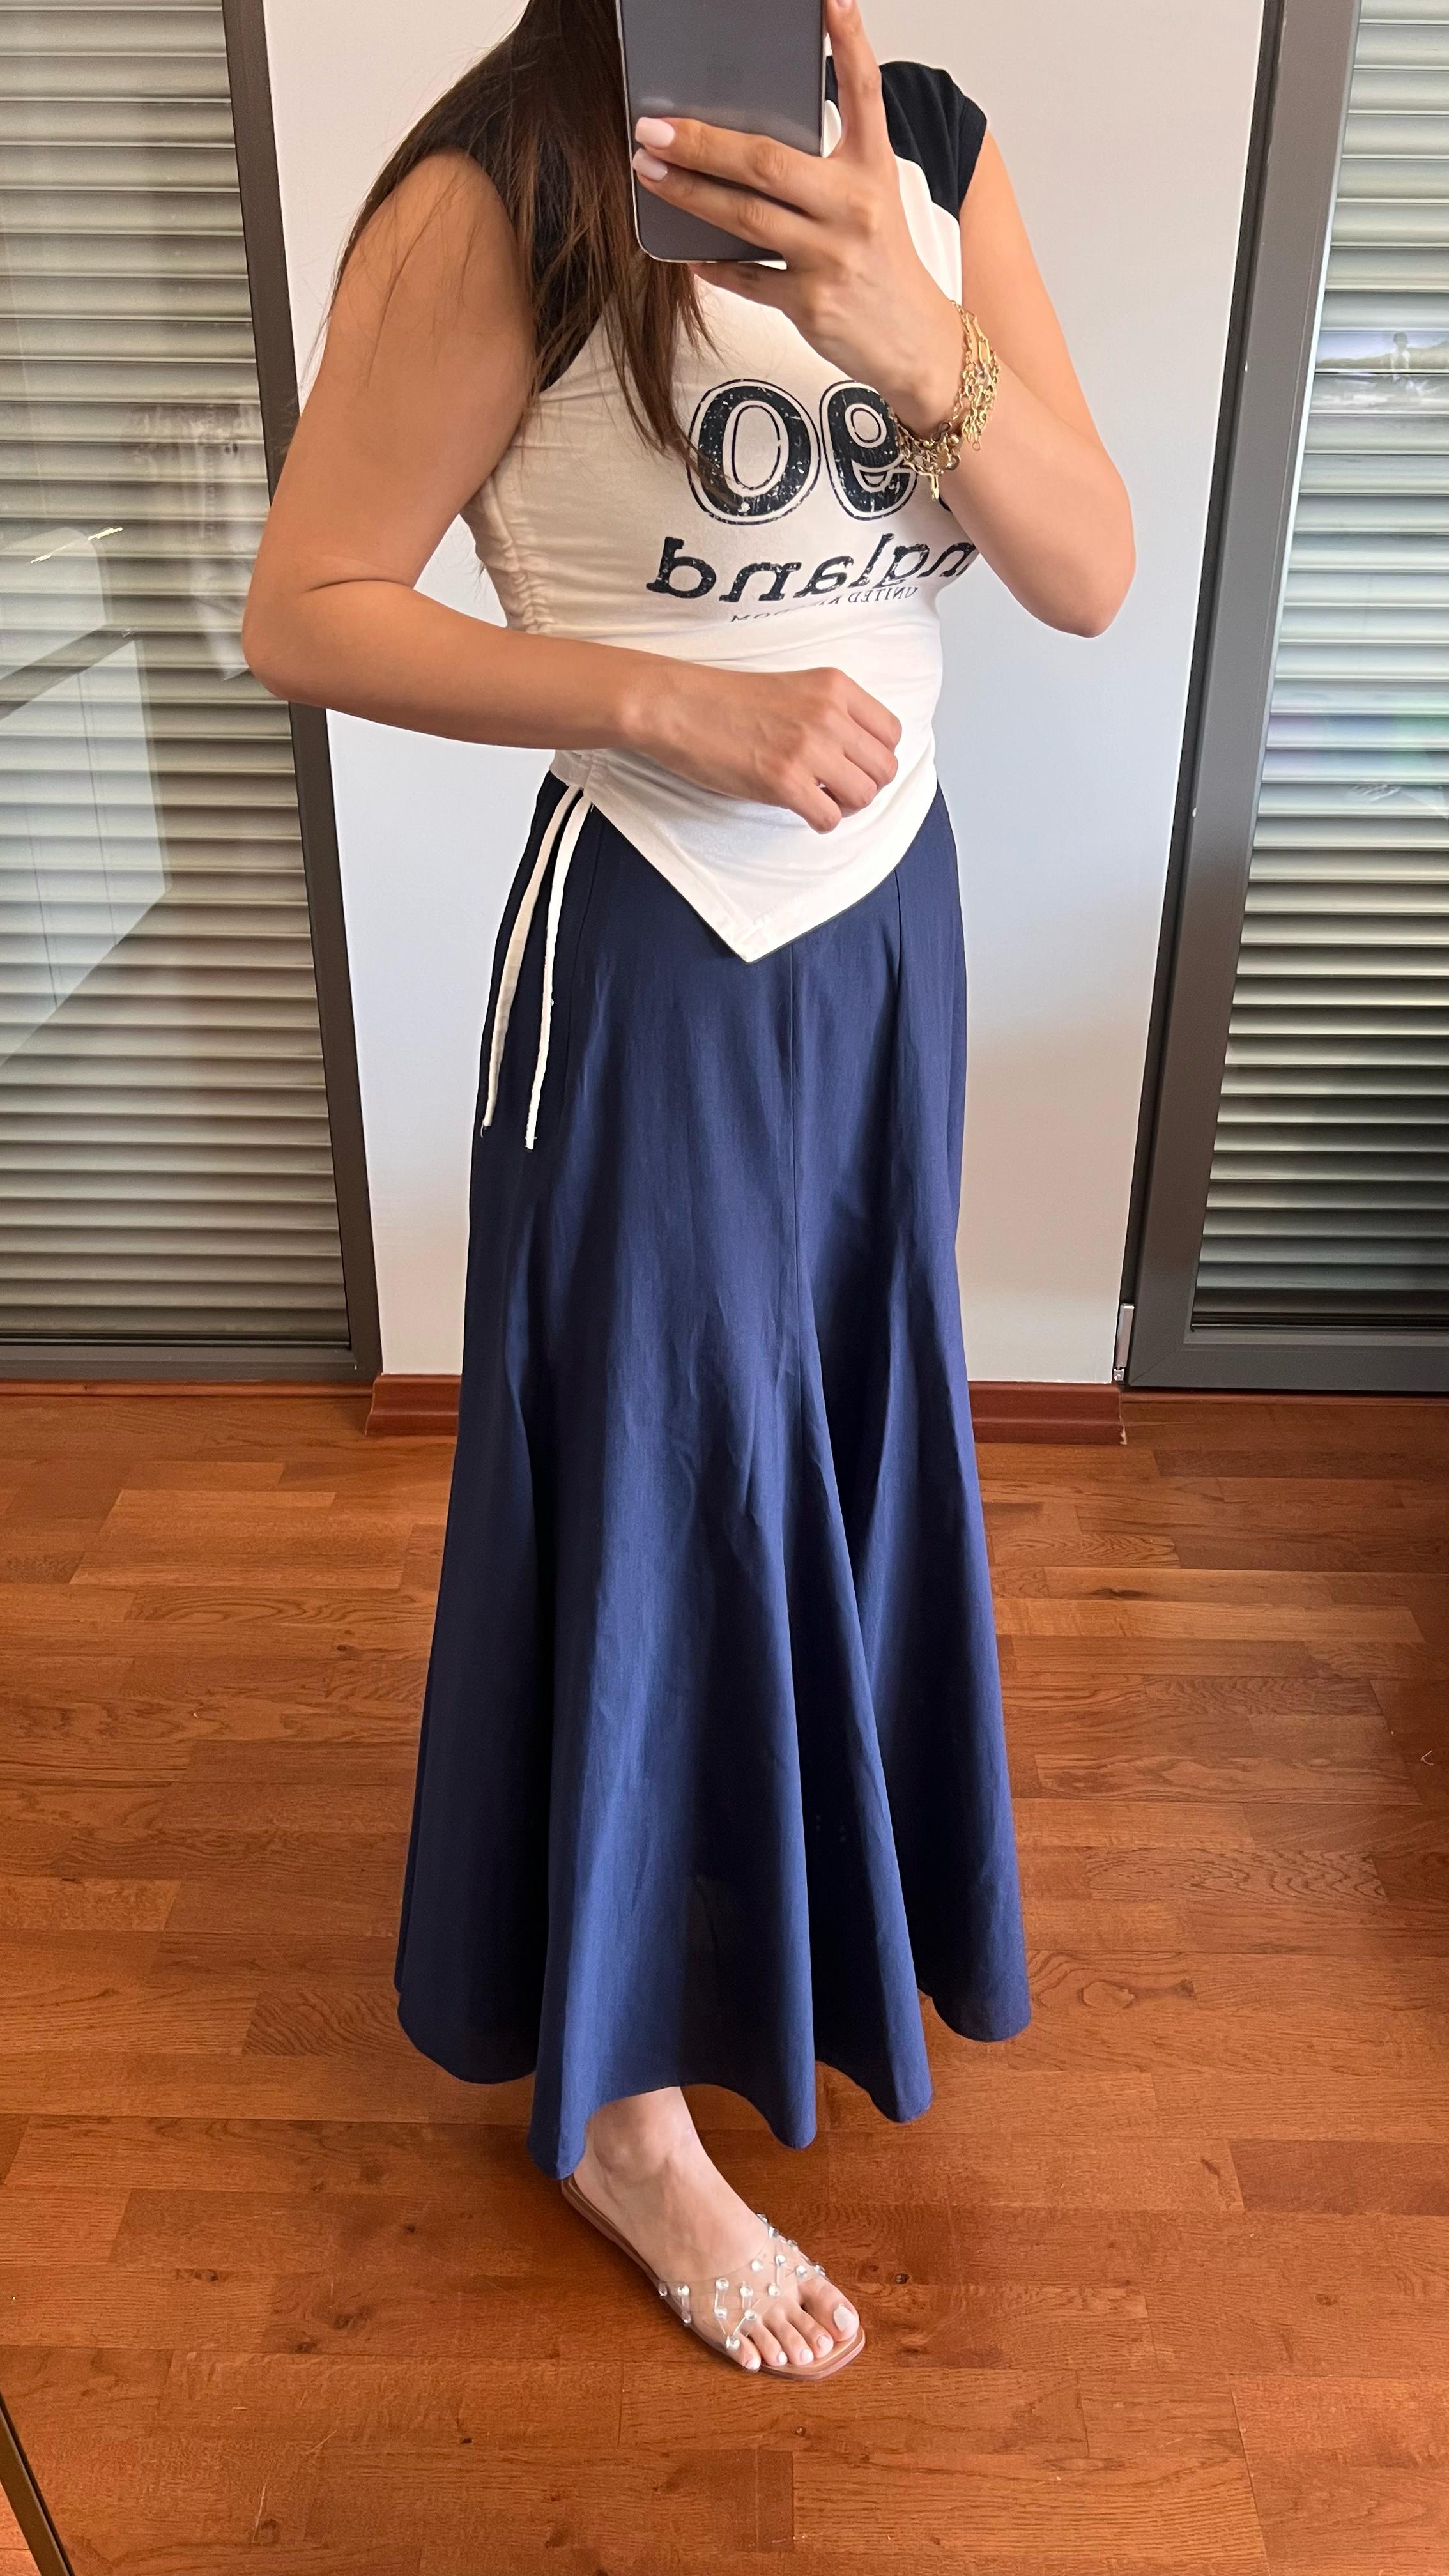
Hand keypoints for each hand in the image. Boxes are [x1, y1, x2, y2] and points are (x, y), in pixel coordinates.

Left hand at [631, 0, 962, 432]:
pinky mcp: (811, 304)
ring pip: (744, 217)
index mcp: (873, 170)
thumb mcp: (870, 201)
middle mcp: (855, 208)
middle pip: (766, 162)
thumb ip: (821, 170)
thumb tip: (744, 147)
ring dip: (688, 194)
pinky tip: (689, 252)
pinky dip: (713, 264)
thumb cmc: (881, 265)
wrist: (915, 344)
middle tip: (653, 128)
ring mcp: (831, 258)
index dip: (848, 41)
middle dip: (701, 143)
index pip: (863, 92)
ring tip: (649, 173)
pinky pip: (747, 277)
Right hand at [632, 660, 900, 833]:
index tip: (852, 763)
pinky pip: (830, 818)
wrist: (678, 706)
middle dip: (865, 784)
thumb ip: (831, 712)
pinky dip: (821, 821)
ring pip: (864, 796)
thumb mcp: (794, 688)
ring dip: (845, 805)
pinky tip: (801, 808)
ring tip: (819, 797)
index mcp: (835, 687)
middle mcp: (829, 715)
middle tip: (836, 787)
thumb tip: (857, 754)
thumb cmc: (727, 701)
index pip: (892, 733)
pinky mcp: (784, 781)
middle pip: (884, 769)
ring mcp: (808, 749)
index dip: (876, 756)